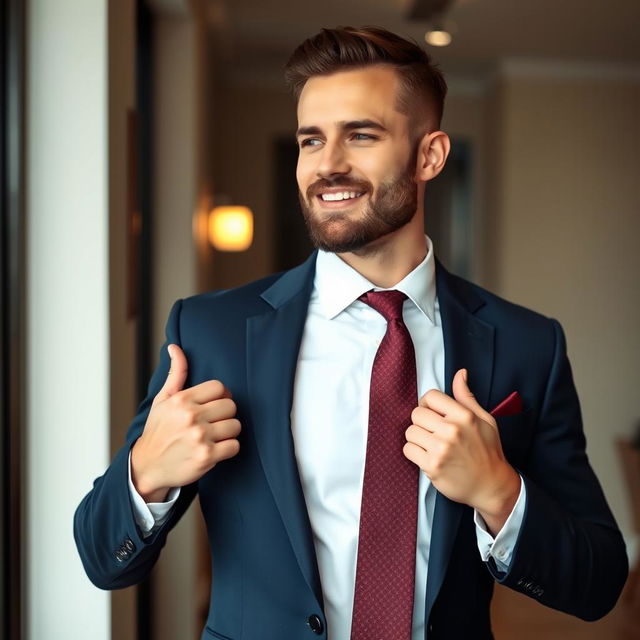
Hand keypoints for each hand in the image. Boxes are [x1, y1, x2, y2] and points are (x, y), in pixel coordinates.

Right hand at [130, 344, 240, 502]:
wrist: (147, 467)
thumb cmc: (158, 431)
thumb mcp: (162, 400)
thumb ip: (175, 374)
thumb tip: (175, 347)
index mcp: (182, 400)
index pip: (220, 387)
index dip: (221, 396)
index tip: (214, 406)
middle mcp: (191, 417)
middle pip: (231, 406)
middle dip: (225, 415)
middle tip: (213, 423)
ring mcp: (200, 437)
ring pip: (235, 426)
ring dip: (228, 432)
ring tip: (214, 436)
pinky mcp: (207, 456)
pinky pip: (235, 446)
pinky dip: (228, 449)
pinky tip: (216, 449)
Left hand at [403, 368, 519, 533]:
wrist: (491, 486)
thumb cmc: (488, 451)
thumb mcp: (484, 420)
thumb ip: (467, 397)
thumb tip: (460, 374)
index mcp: (463, 416)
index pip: (431, 396)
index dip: (428, 404)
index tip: (433, 413)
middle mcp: (451, 430)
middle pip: (416, 413)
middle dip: (422, 422)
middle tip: (432, 432)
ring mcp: (441, 449)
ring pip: (410, 432)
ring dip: (417, 438)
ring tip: (430, 445)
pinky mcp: (432, 466)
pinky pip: (408, 449)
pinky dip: (414, 453)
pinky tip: (428, 456)